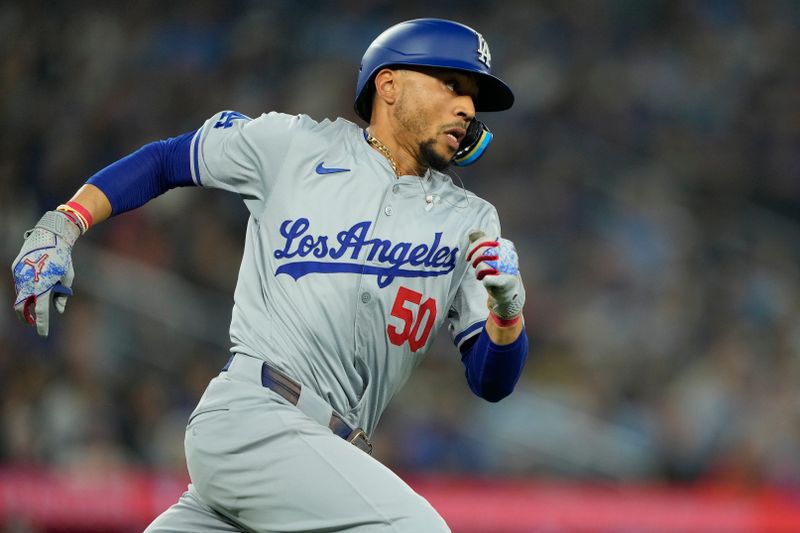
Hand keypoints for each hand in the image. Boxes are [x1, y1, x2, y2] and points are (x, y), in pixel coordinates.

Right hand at [11, 211, 80, 336]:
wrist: (50, 236)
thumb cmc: (63, 257)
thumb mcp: (67, 277)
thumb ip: (62, 295)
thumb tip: (58, 310)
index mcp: (43, 286)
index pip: (40, 311)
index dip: (42, 324)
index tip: (43, 334)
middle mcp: (28, 282)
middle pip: (21, 307)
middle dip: (25, 317)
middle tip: (32, 323)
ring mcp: (19, 274)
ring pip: (18, 295)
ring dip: (23, 304)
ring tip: (31, 309)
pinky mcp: (15, 267)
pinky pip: (18, 283)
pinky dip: (23, 290)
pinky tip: (30, 290)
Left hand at [467, 231, 524, 320]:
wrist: (508, 289)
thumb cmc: (497, 269)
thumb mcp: (489, 254)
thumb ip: (480, 241)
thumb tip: (471, 232)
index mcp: (505, 246)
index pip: (486, 240)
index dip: (474, 247)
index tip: (469, 256)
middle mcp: (508, 255)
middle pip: (482, 252)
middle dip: (474, 259)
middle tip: (475, 265)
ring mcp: (507, 268)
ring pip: (482, 265)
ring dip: (478, 272)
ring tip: (482, 274)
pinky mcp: (505, 282)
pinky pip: (488, 279)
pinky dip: (485, 280)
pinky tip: (486, 280)